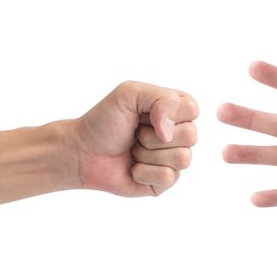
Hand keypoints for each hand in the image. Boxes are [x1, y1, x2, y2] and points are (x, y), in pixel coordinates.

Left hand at [68, 81, 198, 196]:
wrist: (82, 151)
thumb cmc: (105, 121)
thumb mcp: (130, 93)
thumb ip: (161, 99)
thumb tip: (170, 133)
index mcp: (175, 110)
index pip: (193, 109)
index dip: (168, 112)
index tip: (143, 114)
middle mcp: (178, 134)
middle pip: (191, 136)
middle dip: (154, 136)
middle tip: (135, 134)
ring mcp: (173, 159)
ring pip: (183, 159)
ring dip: (149, 154)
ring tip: (133, 150)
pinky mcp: (165, 182)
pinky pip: (168, 177)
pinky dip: (144, 172)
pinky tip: (133, 168)